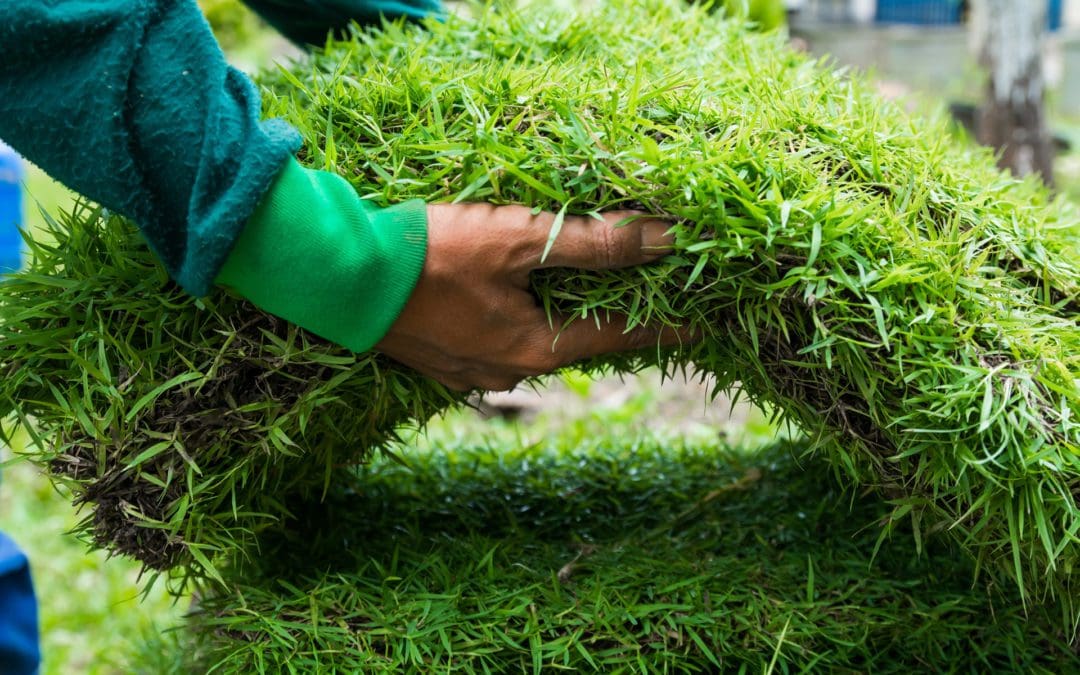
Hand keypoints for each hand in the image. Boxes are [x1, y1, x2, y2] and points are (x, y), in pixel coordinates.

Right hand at [375, 203, 685, 390]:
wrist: (337, 275)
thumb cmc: (430, 255)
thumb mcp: (518, 240)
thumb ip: (594, 243)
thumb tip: (666, 239)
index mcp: (534, 350)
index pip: (620, 337)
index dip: (664, 327)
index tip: (700, 326)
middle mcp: (508, 372)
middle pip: (577, 341)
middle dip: (609, 316)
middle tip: (643, 292)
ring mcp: (472, 372)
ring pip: (536, 341)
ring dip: (559, 315)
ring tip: (578, 287)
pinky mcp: (444, 360)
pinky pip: (500, 342)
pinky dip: (521, 318)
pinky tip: (515, 297)